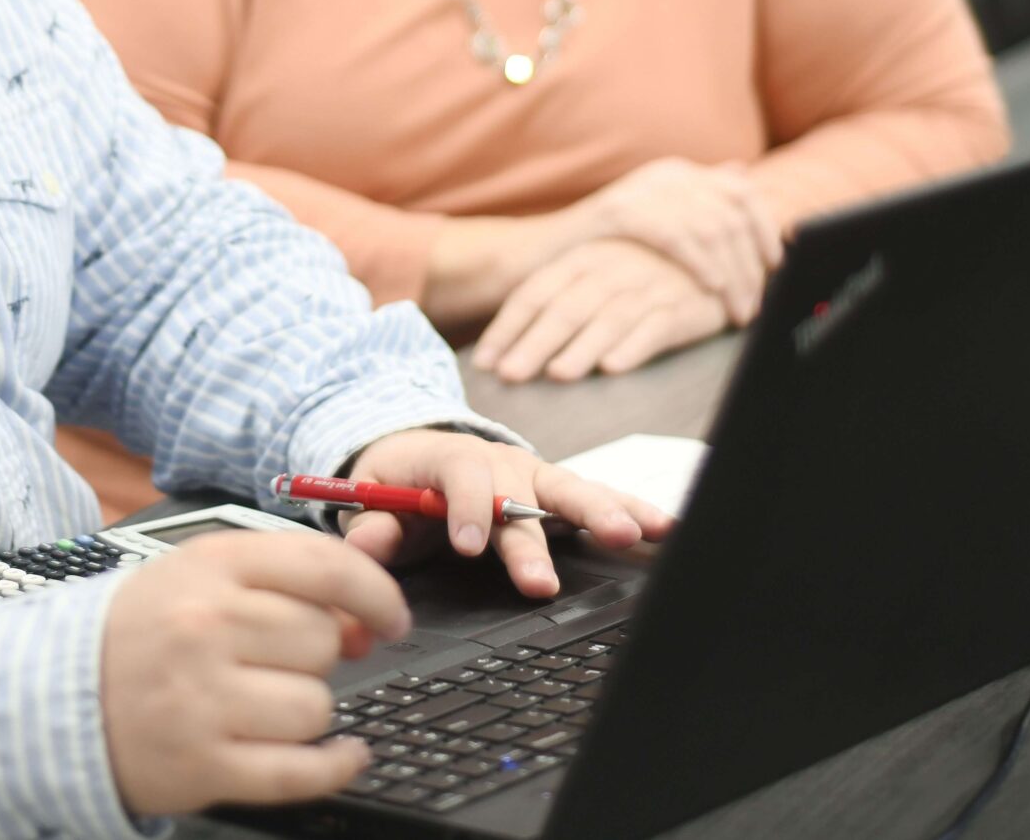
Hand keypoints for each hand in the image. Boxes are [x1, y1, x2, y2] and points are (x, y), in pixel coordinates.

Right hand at [100, 530, 410, 815]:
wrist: (54, 695)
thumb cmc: (141, 632)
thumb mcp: (203, 578)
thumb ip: (288, 579)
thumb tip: (370, 610)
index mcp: (211, 568)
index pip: (325, 569)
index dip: (376, 594)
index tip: (390, 616)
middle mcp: (206, 629)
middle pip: (322, 641)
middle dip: (316, 654)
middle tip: (281, 661)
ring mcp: (202, 701)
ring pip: (315, 706)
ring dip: (307, 709)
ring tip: (266, 703)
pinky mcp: (203, 765)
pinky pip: (301, 771)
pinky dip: (333, 766)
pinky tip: (340, 755)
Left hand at [340, 427, 673, 599]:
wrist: (416, 451)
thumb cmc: (397, 483)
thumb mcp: (371, 497)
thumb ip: (370, 524)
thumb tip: (366, 544)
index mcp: (447, 458)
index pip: (460, 475)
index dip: (465, 508)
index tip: (468, 546)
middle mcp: (497, 461)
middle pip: (521, 492)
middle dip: (534, 535)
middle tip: (542, 578)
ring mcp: (532, 474)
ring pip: (568, 490)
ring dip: (600, 511)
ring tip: (629, 535)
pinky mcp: (555, 490)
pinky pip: (594, 498)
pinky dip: (630, 508)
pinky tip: (663, 526)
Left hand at [473, 239, 728, 383]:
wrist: (710, 256)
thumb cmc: (639, 271)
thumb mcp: (597, 270)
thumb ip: (558, 298)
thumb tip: (507, 344)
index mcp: (582, 257)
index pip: (535, 292)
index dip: (508, 326)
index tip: (484, 361)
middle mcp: (611, 269)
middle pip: (567, 308)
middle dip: (535, 342)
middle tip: (510, 374)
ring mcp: (648, 287)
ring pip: (608, 319)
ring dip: (581, 348)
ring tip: (557, 375)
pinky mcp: (683, 308)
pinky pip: (656, 327)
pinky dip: (634, 347)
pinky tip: (614, 367)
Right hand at [563, 157, 781, 325]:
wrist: (538, 253)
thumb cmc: (603, 248)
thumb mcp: (657, 220)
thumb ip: (698, 203)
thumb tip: (742, 175)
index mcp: (679, 174)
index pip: (742, 192)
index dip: (765, 229)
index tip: (775, 267)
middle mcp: (665, 174)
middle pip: (731, 214)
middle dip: (751, 263)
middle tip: (755, 303)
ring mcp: (641, 189)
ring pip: (709, 228)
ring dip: (732, 273)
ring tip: (738, 308)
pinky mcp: (618, 212)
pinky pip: (674, 235)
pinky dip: (700, 262)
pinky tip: (712, 287)